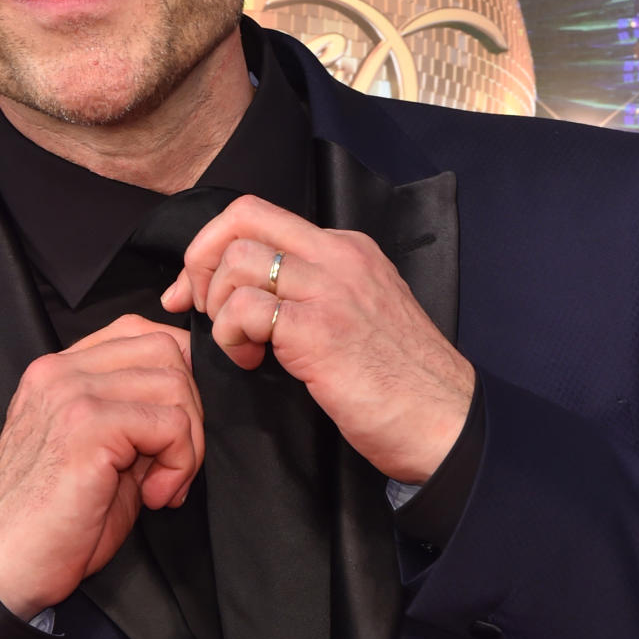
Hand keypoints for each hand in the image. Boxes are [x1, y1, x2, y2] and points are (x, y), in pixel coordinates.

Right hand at [0, 315, 204, 619]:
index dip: (177, 378)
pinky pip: (171, 424)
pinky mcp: (86, 426)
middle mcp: (60, 372)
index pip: (140, 332)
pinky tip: (153, 497)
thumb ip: (134, 415)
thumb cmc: (50, 524)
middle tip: (173, 468)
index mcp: (58, 373)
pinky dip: (179, 465)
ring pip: (175, 384)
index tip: (174, 436)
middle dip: (190, 411)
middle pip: (166, 350)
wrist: (3, 568)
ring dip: (187, 443)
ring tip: (160, 487)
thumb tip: (192, 402)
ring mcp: (71, 394)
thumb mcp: (99, 453)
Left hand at [161, 194, 473, 483]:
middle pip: (241, 219)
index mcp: (346, 250)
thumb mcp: (357, 314)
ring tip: (243, 347)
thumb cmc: (399, 382)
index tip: (195, 291)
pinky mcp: (320, 329)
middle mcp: (339, 257)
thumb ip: (311, 292)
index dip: (212, 247)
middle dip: (200, 261)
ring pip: (237, 262)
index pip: (260, 216)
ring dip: (220, 309)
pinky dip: (233, 339)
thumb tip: (247, 294)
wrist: (443, 421)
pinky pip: (245, 309)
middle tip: (200, 310)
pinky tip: (255, 364)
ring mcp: (331, 289)